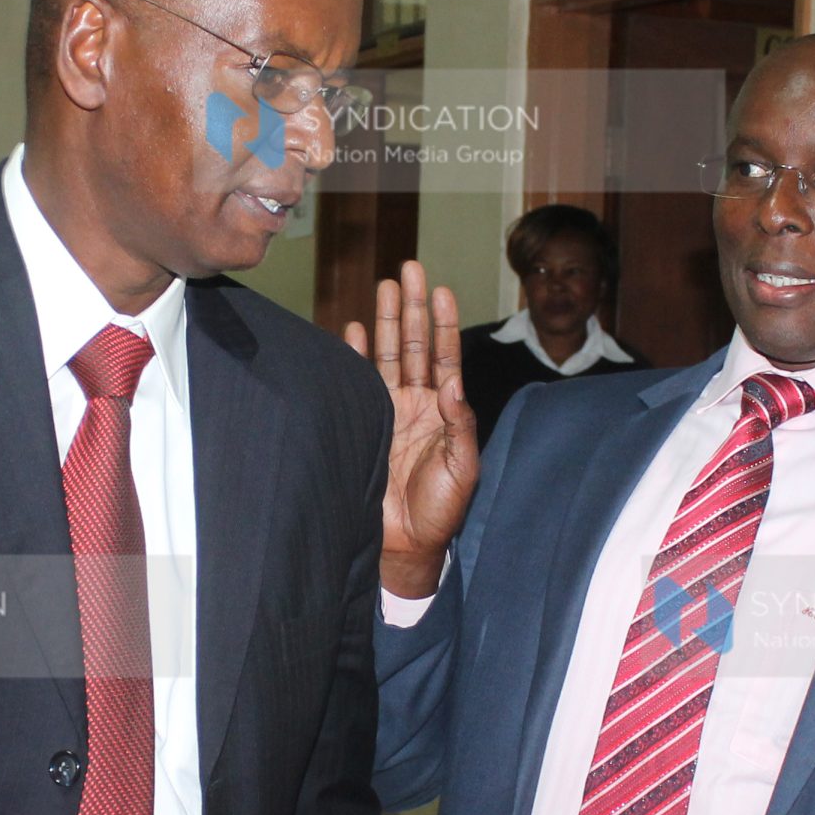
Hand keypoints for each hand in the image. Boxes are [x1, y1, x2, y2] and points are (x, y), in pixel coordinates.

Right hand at [342, 261, 478, 598]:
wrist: (404, 546)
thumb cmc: (440, 512)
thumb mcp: (463, 468)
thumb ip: (459, 425)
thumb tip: (452, 384)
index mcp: (445, 412)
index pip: (445, 356)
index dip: (443, 322)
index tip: (440, 289)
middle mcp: (418, 405)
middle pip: (416, 344)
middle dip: (413, 307)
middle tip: (409, 268)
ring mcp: (390, 413)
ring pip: (389, 356)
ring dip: (387, 321)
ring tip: (385, 285)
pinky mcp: (364, 426)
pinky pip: (359, 383)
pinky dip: (355, 357)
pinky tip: (352, 330)